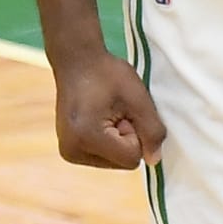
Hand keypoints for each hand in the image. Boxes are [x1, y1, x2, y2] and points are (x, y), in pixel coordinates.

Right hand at [54, 48, 166, 169]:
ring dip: (117, 140)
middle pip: (121, 163)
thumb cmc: (107, 73)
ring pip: (112, 161)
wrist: (77, 60)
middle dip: (126, 138)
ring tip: (105, 112)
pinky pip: (101, 156)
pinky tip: (98, 119)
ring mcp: (68, 153)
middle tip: (115, 110)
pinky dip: (107, 141)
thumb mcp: (137, 98)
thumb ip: (152, 130)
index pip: (131, 158)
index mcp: (87, 137)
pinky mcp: (68, 151)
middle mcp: (72, 151)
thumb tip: (154, 161)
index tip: (124, 111)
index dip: (136, 133)